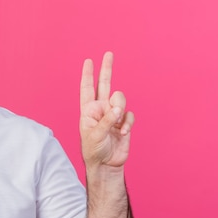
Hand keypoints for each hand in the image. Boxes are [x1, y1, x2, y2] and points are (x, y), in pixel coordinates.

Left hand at [80, 52, 134, 168]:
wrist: (106, 164)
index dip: (88, 75)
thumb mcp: (95, 135)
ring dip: (120, 111)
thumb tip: (118, 108)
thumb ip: (107, 120)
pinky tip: (122, 133)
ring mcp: (113, 114)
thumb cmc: (94, 150)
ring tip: (116, 126)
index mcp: (88, 110)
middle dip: (106, 69)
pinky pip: (129, 114)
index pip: (87, 89)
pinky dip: (127, 123)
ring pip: (120, 100)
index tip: (88, 61)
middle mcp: (101, 109)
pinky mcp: (124, 122)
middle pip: (104, 84)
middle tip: (108, 53)